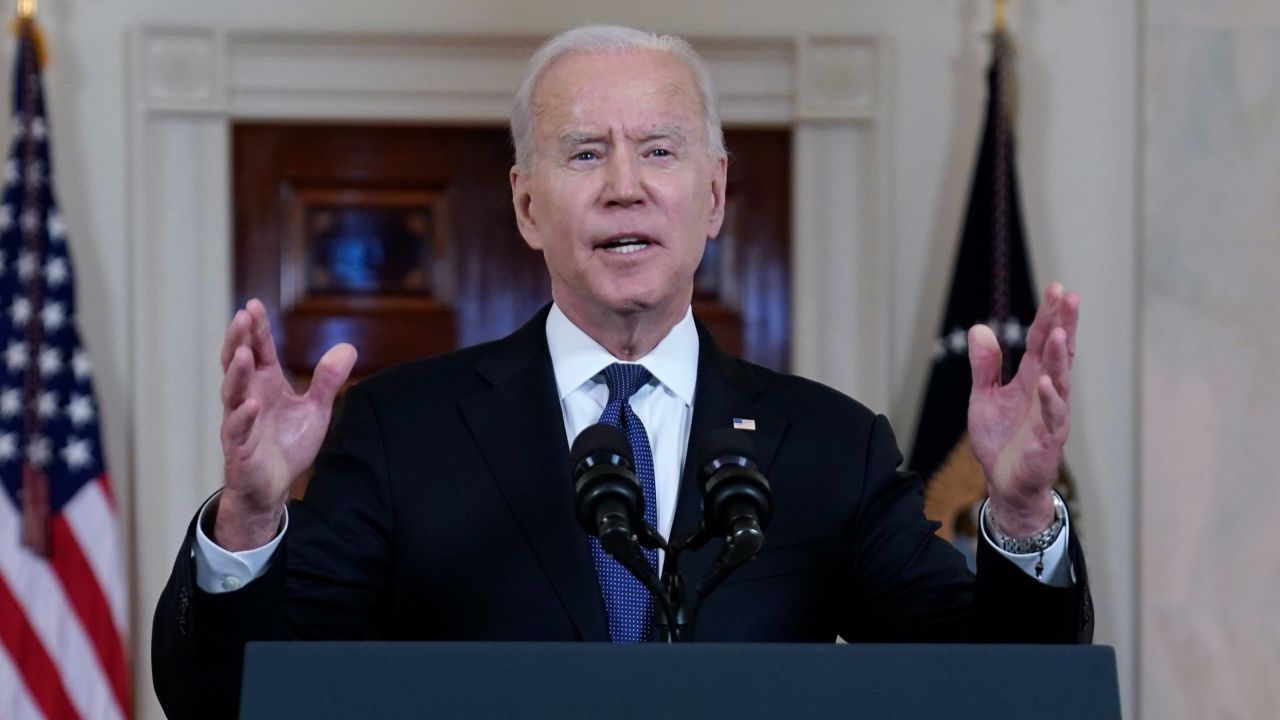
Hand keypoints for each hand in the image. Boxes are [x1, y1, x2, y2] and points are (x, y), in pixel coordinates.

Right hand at [216, 299, 356, 549]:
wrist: (274, 485)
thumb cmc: (288, 442)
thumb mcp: (315, 409)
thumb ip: (327, 380)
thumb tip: (349, 347)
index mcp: (264, 384)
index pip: (258, 350)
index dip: (256, 330)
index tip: (254, 305)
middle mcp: (247, 398)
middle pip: (236, 364)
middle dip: (238, 341)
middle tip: (241, 317)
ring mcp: (239, 422)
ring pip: (231, 393)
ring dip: (236, 373)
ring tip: (243, 353)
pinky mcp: (239, 448)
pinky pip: (237, 431)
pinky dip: (242, 418)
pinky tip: (250, 405)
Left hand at [966, 282, 1077, 536]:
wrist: (1004, 483)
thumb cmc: (1000, 440)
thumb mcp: (984, 397)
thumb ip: (985, 366)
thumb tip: (979, 329)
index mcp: (1031, 379)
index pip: (1042, 341)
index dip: (1049, 315)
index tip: (1057, 288)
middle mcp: (1046, 392)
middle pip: (1058, 354)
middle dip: (1063, 324)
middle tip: (1069, 296)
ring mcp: (1050, 416)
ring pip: (1060, 381)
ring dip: (1060, 358)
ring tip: (1059, 332)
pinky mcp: (1048, 440)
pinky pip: (1052, 418)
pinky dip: (1051, 400)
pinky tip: (1047, 383)